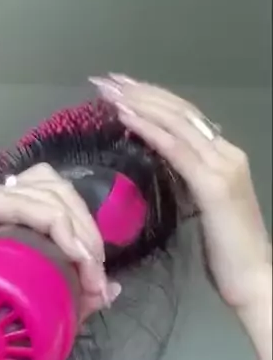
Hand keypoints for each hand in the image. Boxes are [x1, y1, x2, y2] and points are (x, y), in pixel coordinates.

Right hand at [0, 164, 116, 359]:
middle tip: (97, 278)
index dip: (86, 233)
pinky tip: (72, 254)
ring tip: (88, 271)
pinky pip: (20, 205)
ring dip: (78, 231)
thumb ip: (63, 292)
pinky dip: (56, 226)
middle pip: (56, 190)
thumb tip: (111, 289)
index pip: (54, 202)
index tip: (99, 281)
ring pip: (45, 192)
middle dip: (88, 230)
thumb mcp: (22, 304)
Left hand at [90, 75, 271, 314]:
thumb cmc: (226, 254)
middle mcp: (226, 153)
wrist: (253, 278)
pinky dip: (150, 129)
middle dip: (140, 92)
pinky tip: (127, 117)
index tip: (121, 89)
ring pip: (176, 123)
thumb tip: (158, 164)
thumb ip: (185, 183)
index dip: (152, 99)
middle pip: (179, 111)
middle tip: (106, 81)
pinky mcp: (214, 185)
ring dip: (139, 103)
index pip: (184, 118)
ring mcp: (222, 166)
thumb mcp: (201, 208)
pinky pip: (176, 149)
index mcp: (224, 158)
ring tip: (109, 91)